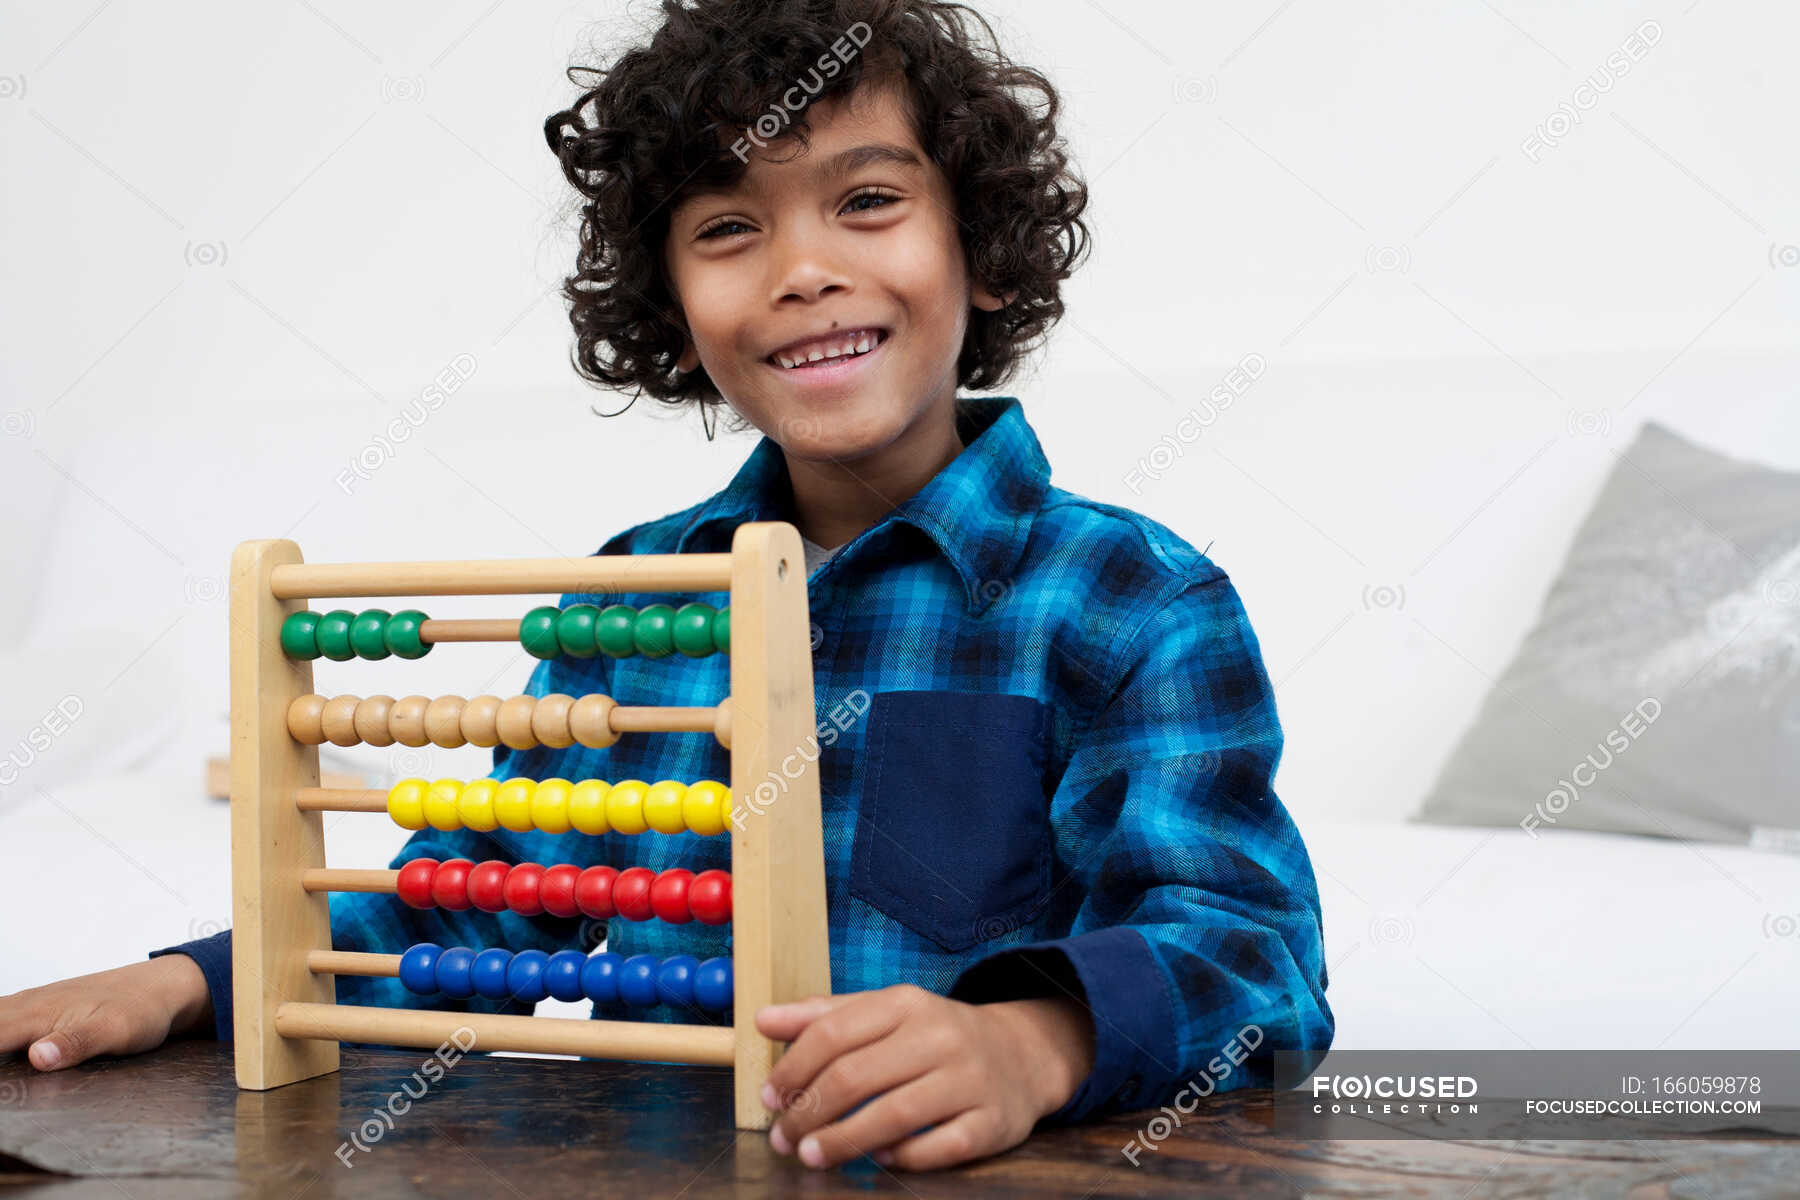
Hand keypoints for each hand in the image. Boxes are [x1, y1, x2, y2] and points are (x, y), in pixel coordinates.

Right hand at [0, 956, 211, 1070]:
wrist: (161, 987)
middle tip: (0, 1090)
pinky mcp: (37, 1011)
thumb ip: (75, 1043)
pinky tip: (3, 1052)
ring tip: (2, 1082)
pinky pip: (1, 1022)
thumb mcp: (115, 1031)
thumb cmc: (140, 1009)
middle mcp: (26, 1007)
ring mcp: (29, 1006)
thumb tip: (36, 1057)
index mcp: (37, 1015)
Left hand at [755, 983, 1095, 1171]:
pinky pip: (936, 1148)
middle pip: (856, 1076)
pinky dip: (899, 1158)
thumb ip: (825, 1015)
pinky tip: (877, 1160)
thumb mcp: (886, 1012)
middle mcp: (940, 1036)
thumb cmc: (935, 1036)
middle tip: (782, 1137)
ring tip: (811, 1156)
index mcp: (907, 1003)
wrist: (1021, 1054)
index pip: (833, 1032)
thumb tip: (762, 1019)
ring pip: (892, 1116)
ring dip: (841, 1142)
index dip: (792, 1068)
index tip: (768, 1096)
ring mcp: (969, 1080)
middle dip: (808, 1112)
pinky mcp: (991, 1122)